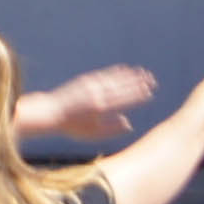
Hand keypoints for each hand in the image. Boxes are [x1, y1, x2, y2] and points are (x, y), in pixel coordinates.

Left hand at [32, 65, 154, 140]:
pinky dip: (116, 71)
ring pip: (115, 78)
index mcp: (101, 108)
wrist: (51, 113)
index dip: (138, 96)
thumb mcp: (92, 134)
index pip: (125, 100)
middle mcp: (97, 94)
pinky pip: (105, 74)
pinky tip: (125, 69)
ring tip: (143, 72)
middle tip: (152, 80)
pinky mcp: (86, 80)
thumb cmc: (73, 127)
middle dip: (138, 83)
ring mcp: (92, 85)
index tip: (150, 93)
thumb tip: (129, 124)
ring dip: (130, 75)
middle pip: (122, 87)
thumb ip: (111, 130)